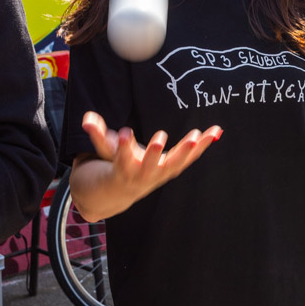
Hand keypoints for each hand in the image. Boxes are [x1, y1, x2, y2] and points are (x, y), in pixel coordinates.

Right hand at [82, 111, 221, 202]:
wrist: (126, 187)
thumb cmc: (115, 163)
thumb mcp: (103, 151)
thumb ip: (97, 135)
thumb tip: (87, 118)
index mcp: (124, 170)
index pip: (122, 160)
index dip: (123, 148)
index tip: (125, 132)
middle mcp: (145, 175)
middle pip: (151, 167)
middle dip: (155, 153)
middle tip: (160, 137)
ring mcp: (162, 173)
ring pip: (176, 163)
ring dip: (188, 150)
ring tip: (197, 135)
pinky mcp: (175, 167)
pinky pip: (191, 157)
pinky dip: (204, 145)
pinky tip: (217, 131)